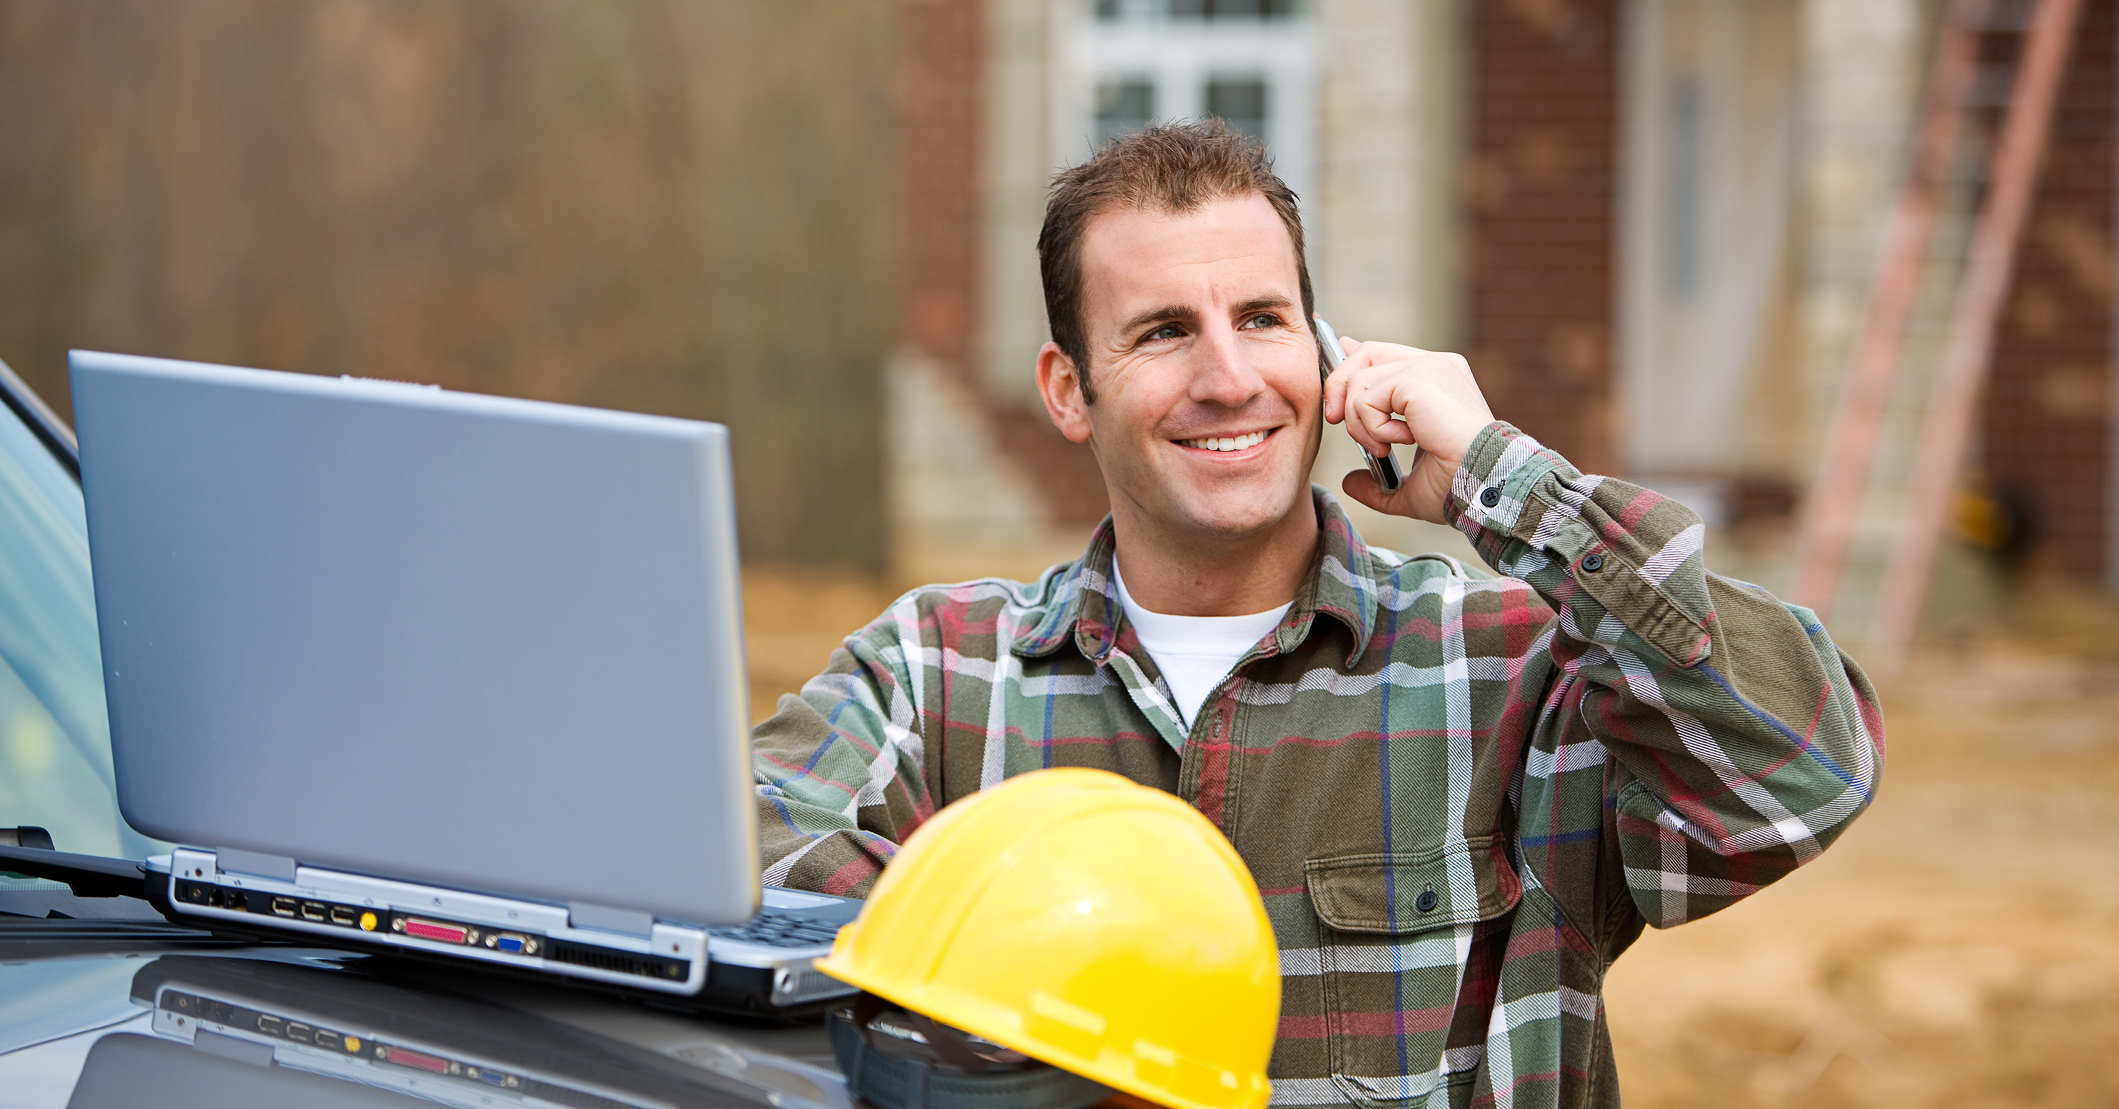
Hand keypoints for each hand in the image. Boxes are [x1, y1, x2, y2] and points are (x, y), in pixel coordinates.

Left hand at [1321, 335, 1495, 523]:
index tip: (1336, 380)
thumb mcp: (1409, 486)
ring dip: (1359, 422)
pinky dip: (1371, 427)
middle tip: (1334, 422)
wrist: (1483, 486)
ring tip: (1382, 449)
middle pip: (1365, 353)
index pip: (1383, 354)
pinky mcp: (1417, 378)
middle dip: (1338, 387)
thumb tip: (1349, 482)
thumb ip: (1378, 480)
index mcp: (1438, 380)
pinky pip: (1366, 396)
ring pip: (1359, 379)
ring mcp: (1428, 367)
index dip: (1352, 362)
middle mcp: (1435, 365)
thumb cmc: (1458, 487)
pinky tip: (1401, 443)